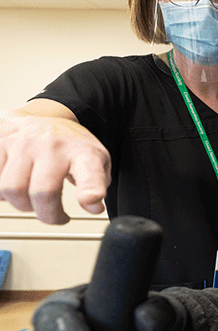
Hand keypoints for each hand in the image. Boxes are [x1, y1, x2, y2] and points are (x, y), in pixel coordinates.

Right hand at [0, 107, 110, 224]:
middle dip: (47, 214)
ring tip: (31, 199)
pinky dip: (2, 192)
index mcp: (82, 152)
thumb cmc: (70, 146)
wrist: (45, 115)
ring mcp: (23, 142)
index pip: (89, 172)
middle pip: (43, 192)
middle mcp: (52, 145)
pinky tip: (14, 186)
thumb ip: (95, 185)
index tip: (91, 200)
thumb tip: (94, 207)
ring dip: (21, 204)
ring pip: (12, 190)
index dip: (90, 190)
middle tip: (53, 215)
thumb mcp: (94, 161)